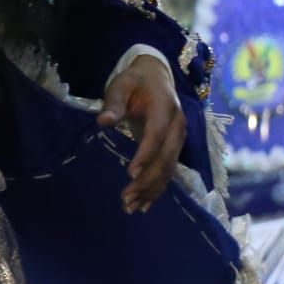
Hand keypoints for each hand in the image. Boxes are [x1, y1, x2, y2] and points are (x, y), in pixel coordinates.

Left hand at [99, 54, 186, 213]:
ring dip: (151, 190)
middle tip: (126, 199)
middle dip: (147, 180)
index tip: (130, 173)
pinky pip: (168, 171)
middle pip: (165, 158)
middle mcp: (178, 126)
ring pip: (168, 169)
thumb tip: (104, 121)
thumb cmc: (135, 81)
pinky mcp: (175, 148)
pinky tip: (145, 204)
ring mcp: (179, 139)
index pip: (156, 136)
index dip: (145, 155)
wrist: (156, 77)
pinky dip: (157, 188)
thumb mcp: (121, 85)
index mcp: (165, 108)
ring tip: (132, 207)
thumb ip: (114, 103)